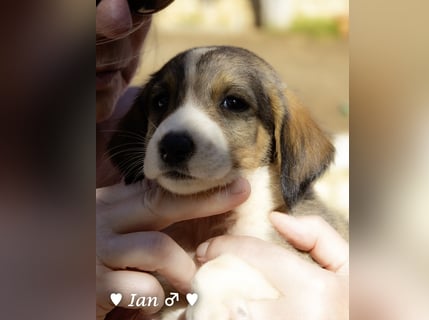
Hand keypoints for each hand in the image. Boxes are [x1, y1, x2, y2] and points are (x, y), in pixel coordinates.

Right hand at [96, 179, 249, 319]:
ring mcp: (95, 250)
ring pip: (159, 249)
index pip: (158, 189)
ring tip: (190, 284)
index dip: (198, 187)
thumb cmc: (86, 259)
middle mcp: (101, 219)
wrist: (36, 285)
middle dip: (206, 200)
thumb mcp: (111, 233)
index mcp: (108, 204)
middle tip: (241, 193)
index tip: (236, 182)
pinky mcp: (92, 284)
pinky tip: (145, 303)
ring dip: (183, 269)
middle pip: (161, 203)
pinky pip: (143, 288)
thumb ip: (141, 221)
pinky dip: (155, 299)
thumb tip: (189, 209)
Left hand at [196, 212, 348, 319]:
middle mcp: (295, 317)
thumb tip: (276, 218)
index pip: (254, 255)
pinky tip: (221, 315)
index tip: (206, 249)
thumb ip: (318, 236)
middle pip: (231, 292)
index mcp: (315, 289)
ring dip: (209, 308)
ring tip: (206, 301)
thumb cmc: (359, 306)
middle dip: (210, 282)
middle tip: (202, 277)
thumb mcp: (350, 266)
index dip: (222, 247)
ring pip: (224, 318)